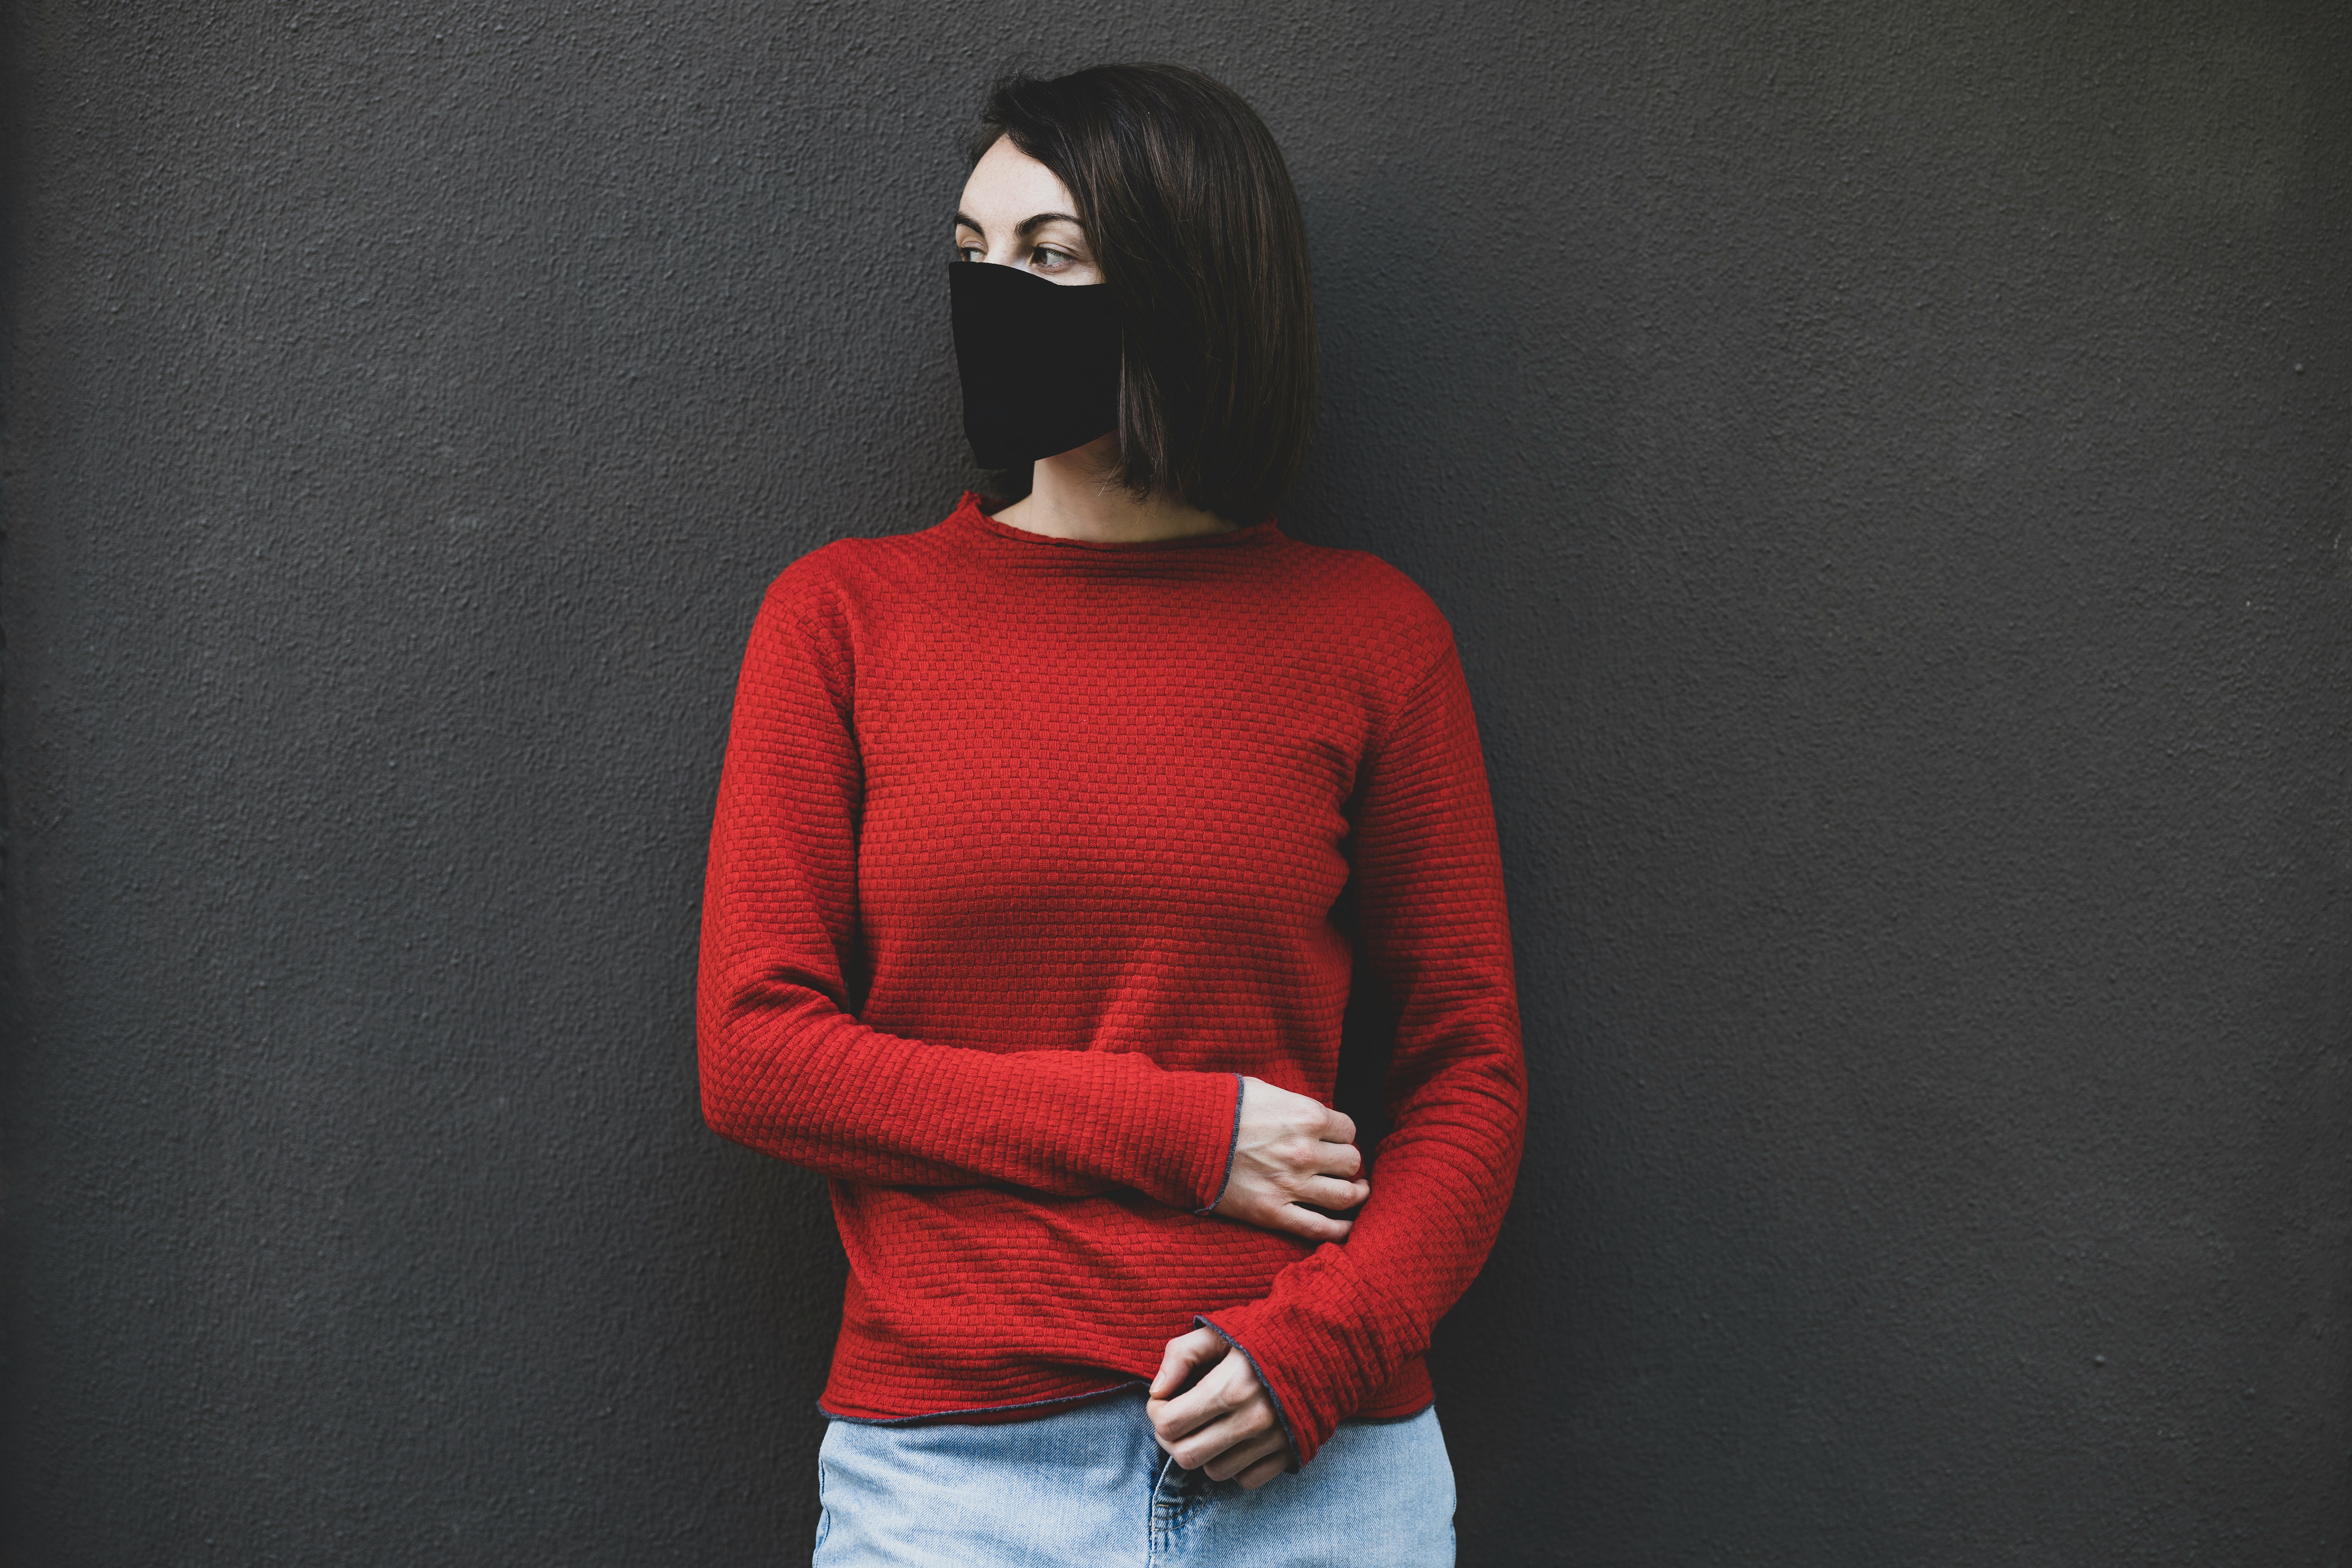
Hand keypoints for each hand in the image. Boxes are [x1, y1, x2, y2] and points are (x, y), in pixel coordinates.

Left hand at [1146, 1327, 1295, 1488]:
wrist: (1325, 1344)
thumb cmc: (1264, 1335)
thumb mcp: (1219, 1331)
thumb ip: (1181, 1354)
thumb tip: (1156, 1391)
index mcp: (1232, 1385)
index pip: (1170, 1423)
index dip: (1156, 1413)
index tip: (1163, 1400)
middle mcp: (1253, 1419)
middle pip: (1187, 1455)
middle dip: (1172, 1439)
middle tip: (1177, 1418)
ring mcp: (1273, 1441)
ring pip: (1214, 1472)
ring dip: (1202, 1453)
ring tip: (1207, 1426)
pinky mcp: (1289, 1454)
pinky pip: (1246, 1480)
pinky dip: (1234, 1466)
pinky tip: (1234, 1440)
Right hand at [1211, 1076, 1369, 1241]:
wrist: (1179, 1134)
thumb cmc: (1218, 1107)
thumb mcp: (1262, 1091)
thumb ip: (1293, 1106)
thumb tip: (1310, 1119)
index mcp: (1306, 1116)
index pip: (1348, 1130)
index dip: (1342, 1135)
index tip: (1335, 1140)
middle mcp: (1305, 1151)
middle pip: (1351, 1162)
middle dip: (1347, 1163)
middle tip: (1339, 1165)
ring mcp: (1290, 1185)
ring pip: (1345, 1196)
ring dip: (1356, 1194)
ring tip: (1357, 1192)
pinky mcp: (1272, 1213)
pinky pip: (1319, 1228)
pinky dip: (1340, 1229)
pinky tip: (1347, 1225)